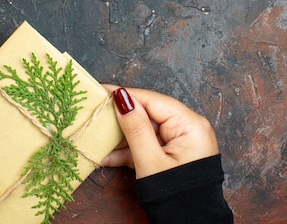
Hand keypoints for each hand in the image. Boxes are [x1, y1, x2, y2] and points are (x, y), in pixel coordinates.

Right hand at [101, 85, 218, 178]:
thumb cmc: (176, 196)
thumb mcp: (150, 161)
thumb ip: (135, 127)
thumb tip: (122, 97)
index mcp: (190, 124)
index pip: (152, 100)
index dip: (125, 95)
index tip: (101, 90)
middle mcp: (189, 128)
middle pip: (148, 114)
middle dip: (121, 119)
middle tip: (96, 115)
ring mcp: (181, 142)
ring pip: (146, 131)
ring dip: (122, 139)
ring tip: (98, 140)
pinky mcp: (174, 154)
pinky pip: (149, 145)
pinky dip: (130, 151)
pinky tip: (108, 156)